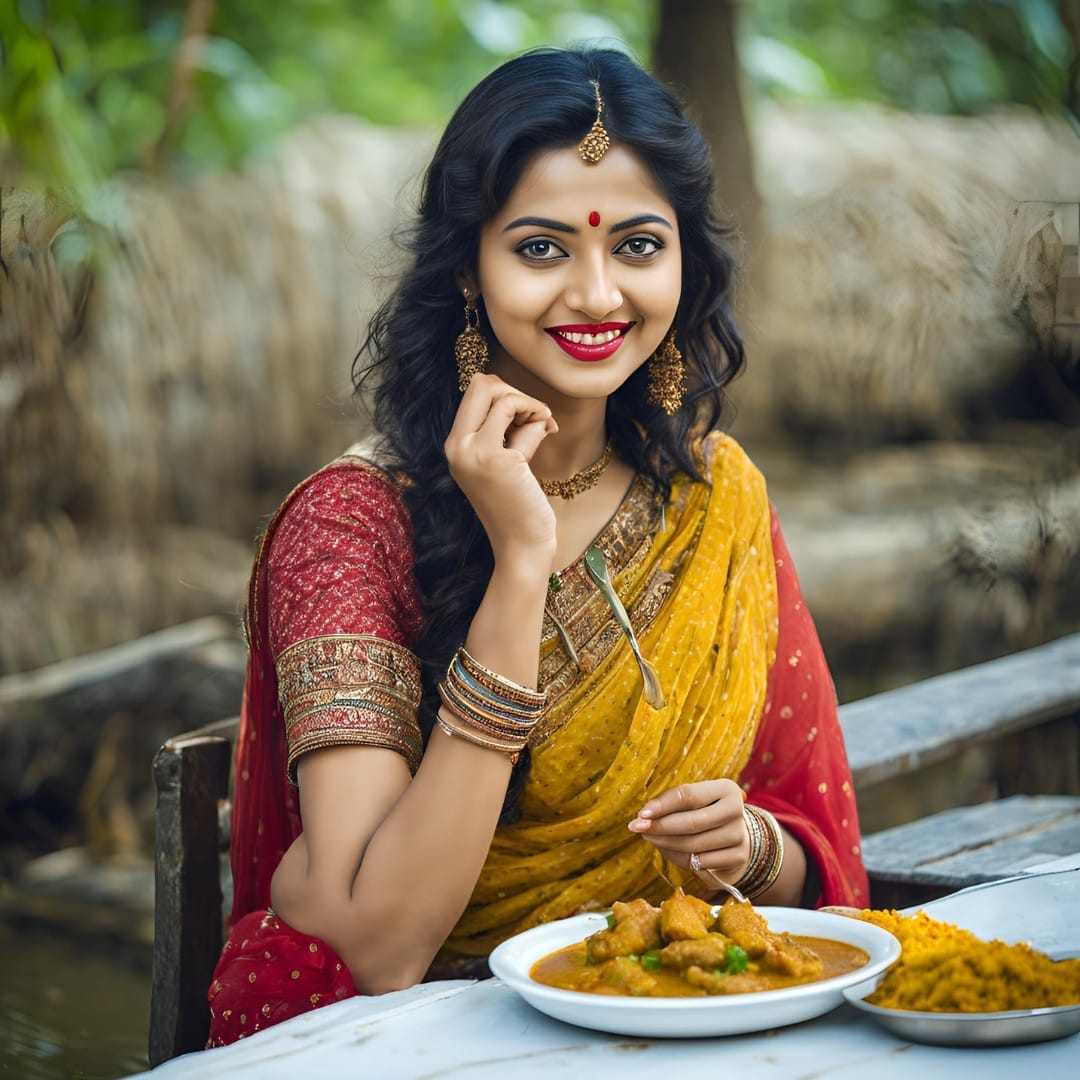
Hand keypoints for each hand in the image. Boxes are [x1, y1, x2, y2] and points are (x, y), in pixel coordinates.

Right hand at [444, 373, 557, 561]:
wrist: (522, 545)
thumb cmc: (522, 506)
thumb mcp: (511, 460)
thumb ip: (513, 432)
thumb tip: (533, 406)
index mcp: (457, 447)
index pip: (475, 395)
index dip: (507, 396)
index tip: (530, 420)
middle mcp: (455, 446)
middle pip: (479, 384)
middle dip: (514, 391)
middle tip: (536, 417)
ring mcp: (469, 450)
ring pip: (497, 392)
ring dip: (529, 404)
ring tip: (544, 427)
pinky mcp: (490, 456)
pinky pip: (511, 407)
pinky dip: (535, 409)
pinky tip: (548, 428)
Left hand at [628, 779, 749, 888]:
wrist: (734, 834)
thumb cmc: (704, 811)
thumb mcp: (692, 801)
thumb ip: (670, 805)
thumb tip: (643, 817)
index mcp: (726, 789)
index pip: (689, 795)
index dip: (662, 805)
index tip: (641, 814)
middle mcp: (737, 810)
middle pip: (691, 823)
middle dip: (660, 827)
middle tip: (637, 828)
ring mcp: (739, 836)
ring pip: (693, 845)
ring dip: (665, 844)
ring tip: (650, 838)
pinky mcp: (738, 858)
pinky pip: (699, 862)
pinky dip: (678, 858)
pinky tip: (668, 850)